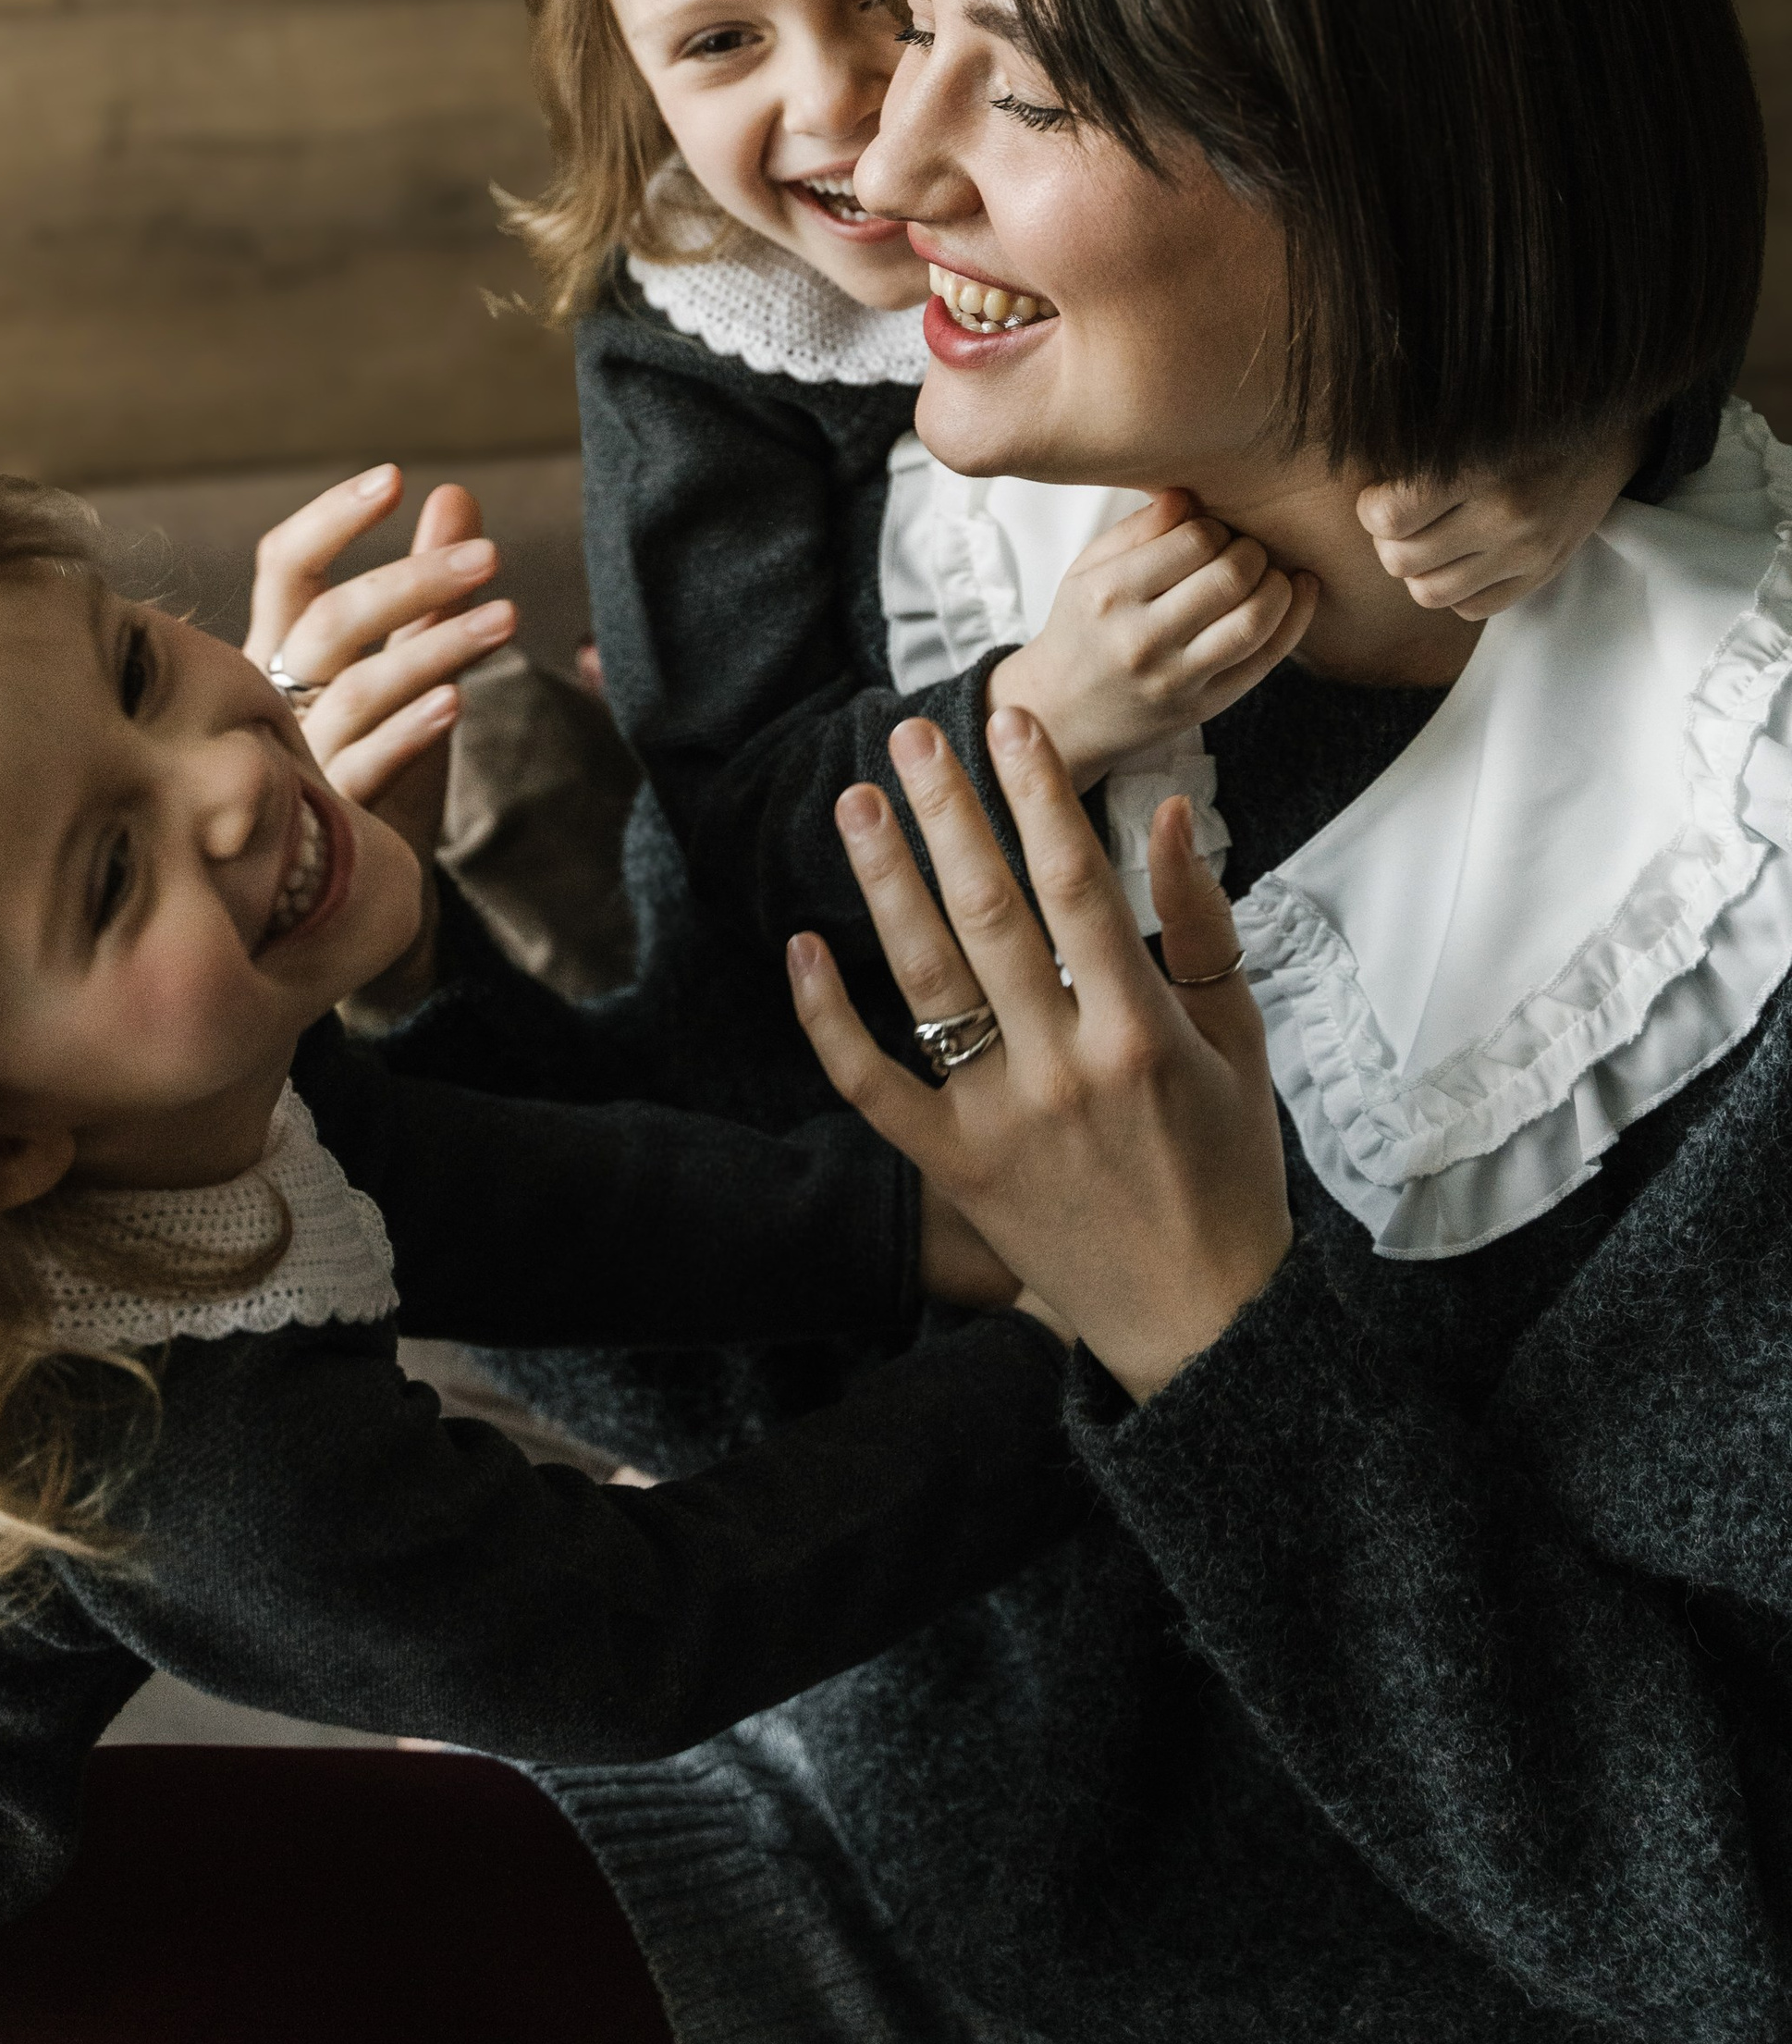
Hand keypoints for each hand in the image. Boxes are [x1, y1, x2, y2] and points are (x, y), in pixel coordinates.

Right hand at [246, 467, 515, 844]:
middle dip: (410, 580)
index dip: (330, 520)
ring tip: (507, 617)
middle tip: (491, 555)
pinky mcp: (327, 817)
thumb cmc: (370, 758)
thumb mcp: (401, 667)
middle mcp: (275, 696)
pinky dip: (410, 731)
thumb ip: (423, 592)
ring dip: (434, 648)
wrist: (350, 890)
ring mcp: (297, 757)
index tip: (395, 478)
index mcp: (278, 648)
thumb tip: (454, 495)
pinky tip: (457, 701)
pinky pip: (366, 766)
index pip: (284, 566)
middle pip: (327, 622)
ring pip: (357, 690)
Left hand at [790, 706, 1291, 1401]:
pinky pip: (872, 1085)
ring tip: (857, 803)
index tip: (1009, 721)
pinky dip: (828, 1019)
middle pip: (991, 913)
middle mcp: (1065, 1067)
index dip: (1039, 794)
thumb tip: (1169, 815)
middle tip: (911, 735)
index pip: (1078, 883)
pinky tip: (802, 945)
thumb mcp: (1241, 1039)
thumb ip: (1205, 922)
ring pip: (924, 980)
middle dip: (949, 812)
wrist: (1202, 1322)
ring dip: (886, 883)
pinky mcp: (954, 1167)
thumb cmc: (1229, 1167)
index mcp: (1143, 1029)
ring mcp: (1001, 1120)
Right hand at [989, 489, 1319, 786]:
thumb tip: (1189, 495)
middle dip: (1250, 552)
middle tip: (1243, 551)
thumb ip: (1139, 529)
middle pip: (1230, 576)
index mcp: (1110, 594)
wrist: (1064, 712)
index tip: (1210, 535)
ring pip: (1255, 619)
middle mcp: (1142, 639)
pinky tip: (1300, 591)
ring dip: (1278, 584)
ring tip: (1269, 573)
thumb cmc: (1081, 628)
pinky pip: (1265, 659)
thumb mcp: (1088, 569)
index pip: (1194, 540)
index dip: (1215, 528)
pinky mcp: (1204, 706)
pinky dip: (1295, 619)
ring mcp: (1176, 678)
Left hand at [1357, 429, 1638, 619]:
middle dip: (1389, 542)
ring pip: (1429, 594)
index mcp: (1482, 467)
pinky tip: (1462, 556)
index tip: (1381, 494)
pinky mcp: (1541, 576)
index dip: (1372, 509)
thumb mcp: (1469, 418)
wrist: (1606, 436)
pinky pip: (1469, 608)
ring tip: (1427, 539)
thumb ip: (1419, 448)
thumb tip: (1360, 484)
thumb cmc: (1521, 421)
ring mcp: (1527, 553)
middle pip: (1401, 561)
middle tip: (1401, 518)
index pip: (1389, 518)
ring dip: (1417, 570)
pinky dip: (1455, 589)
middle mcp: (1506, 516)